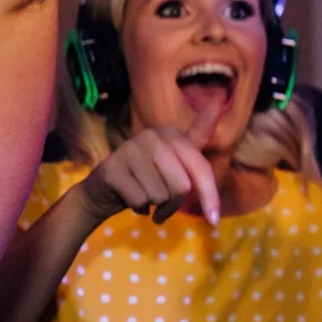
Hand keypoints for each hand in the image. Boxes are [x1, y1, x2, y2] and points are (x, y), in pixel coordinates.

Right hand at [80, 108, 220, 226]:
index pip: (200, 168)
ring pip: (160, 195)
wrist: (103, 189)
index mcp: (170, 132)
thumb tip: (218, 102)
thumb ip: (198, 133)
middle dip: (174, 205)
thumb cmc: (146, 175)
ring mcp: (129, 149)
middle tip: (163, 207)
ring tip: (146, 200)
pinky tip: (131, 200)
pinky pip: (140, 200)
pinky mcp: (112, 168)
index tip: (213, 219)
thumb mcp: (176, 156)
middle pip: (181, 186)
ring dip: (156, 208)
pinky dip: (139, 208)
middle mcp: (150, 135)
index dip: (209, 196)